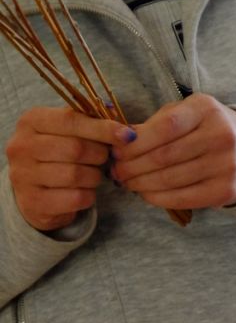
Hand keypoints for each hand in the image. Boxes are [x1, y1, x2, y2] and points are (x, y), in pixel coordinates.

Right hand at [6, 107, 133, 230]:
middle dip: (99, 155)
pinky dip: (89, 195)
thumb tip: (121, 123)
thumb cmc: (57, 155)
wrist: (34, 190)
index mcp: (31, 122)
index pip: (70, 120)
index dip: (103, 128)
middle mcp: (21, 146)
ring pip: (76, 175)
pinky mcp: (33, 202)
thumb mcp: (67, 132)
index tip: (128, 136)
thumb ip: (90, 123)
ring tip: (92, 175)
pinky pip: (76, 197)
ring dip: (94, 176)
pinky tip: (84, 190)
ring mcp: (24, 175)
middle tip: (103, 158)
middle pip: (76, 149)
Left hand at [111, 93, 235, 210]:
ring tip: (128, 183)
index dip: (135, 142)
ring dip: (141, 184)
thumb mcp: (188, 114)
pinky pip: (184, 198)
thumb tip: (119, 140)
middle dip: (132, 166)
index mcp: (206, 110)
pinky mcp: (226, 190)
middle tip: (117, 171)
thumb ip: (157, 123)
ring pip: (170, 179)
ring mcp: (226, 165)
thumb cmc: (209, 129)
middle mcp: (220, 136)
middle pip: (164, 156)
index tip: (117, 151)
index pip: (165, 127)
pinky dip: (159, 198)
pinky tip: (147, 194)